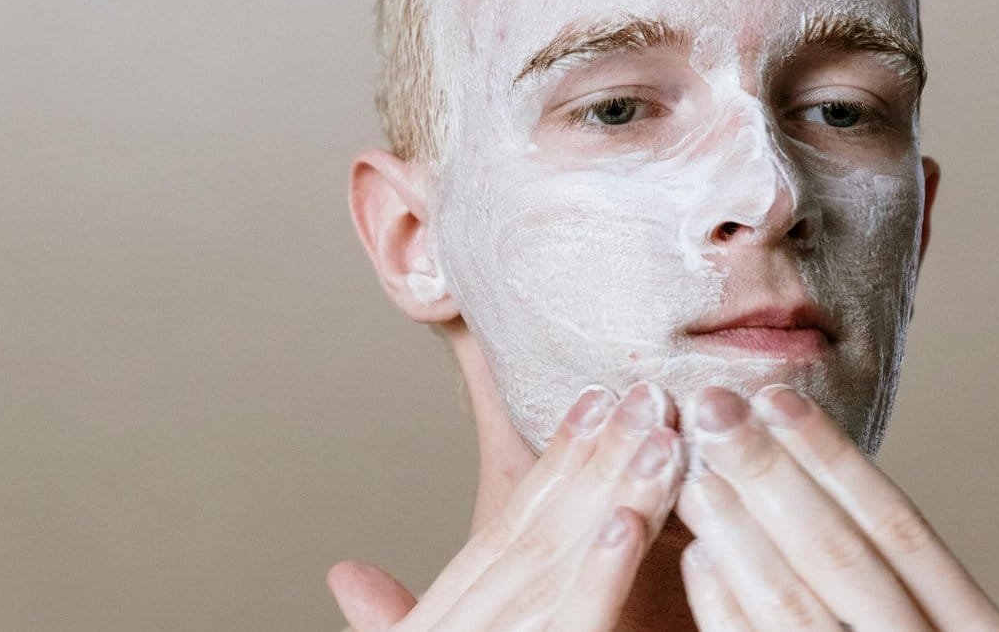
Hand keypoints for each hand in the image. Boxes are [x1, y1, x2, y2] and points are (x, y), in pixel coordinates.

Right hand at [328, 383, 684, 630]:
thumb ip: (396, 625)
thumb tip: (344, 572)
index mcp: (440, 630)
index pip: (502, 535)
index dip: (551, 466)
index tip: (594, 398)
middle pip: (532, 535)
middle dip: (592, 460)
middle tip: (646, 390)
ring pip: (550, 570)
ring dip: (606, 498)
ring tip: (654, 437)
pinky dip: (594, 579)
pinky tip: (628, 528)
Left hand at [674, 385, 998, 630]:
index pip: (903, 533)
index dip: (836, 463)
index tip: (779, 399)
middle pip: (842, 560)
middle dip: (772, 479)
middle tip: (714, 409)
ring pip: (797, 611)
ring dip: (739, 536)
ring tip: (695, 470)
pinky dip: (727, 615)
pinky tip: (696, 559)